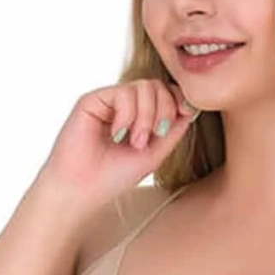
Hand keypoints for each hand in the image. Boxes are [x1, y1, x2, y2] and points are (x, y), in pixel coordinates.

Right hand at [34, 77, 200, 218]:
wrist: (83, 189)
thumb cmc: (114, 176)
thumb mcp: (155, 153)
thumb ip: (173, 129)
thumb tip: (191, 106)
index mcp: (141, 117)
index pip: (167, 93)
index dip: (178, 100)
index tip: (183, 115)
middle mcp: (125, 106)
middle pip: (158, 86)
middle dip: (164, 110)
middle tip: (154, 137)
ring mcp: (109, 101)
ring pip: (144, 87)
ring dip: (146, 116)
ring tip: (135, 142)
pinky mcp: (93, 99)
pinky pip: (123, 92)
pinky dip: (127, 115)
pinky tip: (117, 134)